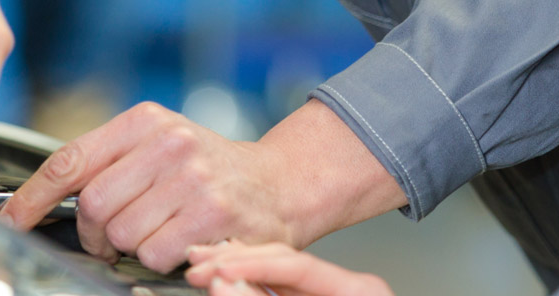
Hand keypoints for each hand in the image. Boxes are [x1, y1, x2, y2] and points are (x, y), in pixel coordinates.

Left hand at [0, 99, 405, 271]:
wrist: (279, 184)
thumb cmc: (211, 170)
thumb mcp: (160, 146)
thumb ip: (111, 162)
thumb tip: (44, 199)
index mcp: (146, 120)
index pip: (71, 159)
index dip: (32, 197)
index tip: (12, 221)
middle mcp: (168, 142)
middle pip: (91, 205)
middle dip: (94, 233)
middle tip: (114, 236)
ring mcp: (191, 176)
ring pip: (119, 234)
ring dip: (131, 247)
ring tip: (158, 232)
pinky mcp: (210, 213)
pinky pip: (153, 253)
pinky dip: (159, 258)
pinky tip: (180, 243)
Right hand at [185, 240, 394, 295]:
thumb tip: (228, 287)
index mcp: (360, 292)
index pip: (297, 264)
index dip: (250, 265)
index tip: (215, 270)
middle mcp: (349, 290)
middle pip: (286, 264)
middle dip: (238, 264)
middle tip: (198, 267)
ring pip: (280, 279)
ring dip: (239, 273)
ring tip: (204, 267)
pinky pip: (283, 292)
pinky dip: (255, 288)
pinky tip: (229, 282)